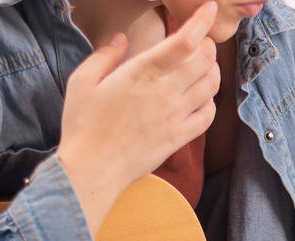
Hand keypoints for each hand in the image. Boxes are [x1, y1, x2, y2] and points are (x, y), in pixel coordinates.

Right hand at [57, 2, 220, 228]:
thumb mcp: (83, 80)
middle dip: (207, 45)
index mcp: (142, 72)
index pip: (185, 41)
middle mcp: (165, 92)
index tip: (208, 8)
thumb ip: (105, 55)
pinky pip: (208, 116)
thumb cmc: (83, 124)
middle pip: (205, 60)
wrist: (92, 169)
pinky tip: (201, 97)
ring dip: (212, 71)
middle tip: (199, 43)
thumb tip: (123, 38)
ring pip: (211, 86)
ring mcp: (175, 117)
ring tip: (202, 66)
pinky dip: (211, 102)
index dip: (201, 21)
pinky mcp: (179, 138)